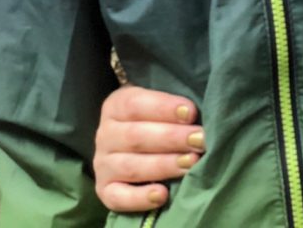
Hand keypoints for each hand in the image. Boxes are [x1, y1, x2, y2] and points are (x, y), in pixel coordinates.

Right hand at [93, 85, 204, 212]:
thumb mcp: (163, 104)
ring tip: (191, 163)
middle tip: (200, 140)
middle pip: (136, 136)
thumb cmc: (159, 117)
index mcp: (116, 106)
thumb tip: (198, 114)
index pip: (135, 104)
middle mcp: (105, 135)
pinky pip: (118, 197)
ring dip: (164, 165)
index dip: (164, 108)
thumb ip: (176, 106)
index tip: (191, 113)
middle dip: (172, 138)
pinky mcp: (105, 190)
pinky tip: (162, 195)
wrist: (137, 141)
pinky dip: (139, 198)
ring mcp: (103, 165)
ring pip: (131, 166)